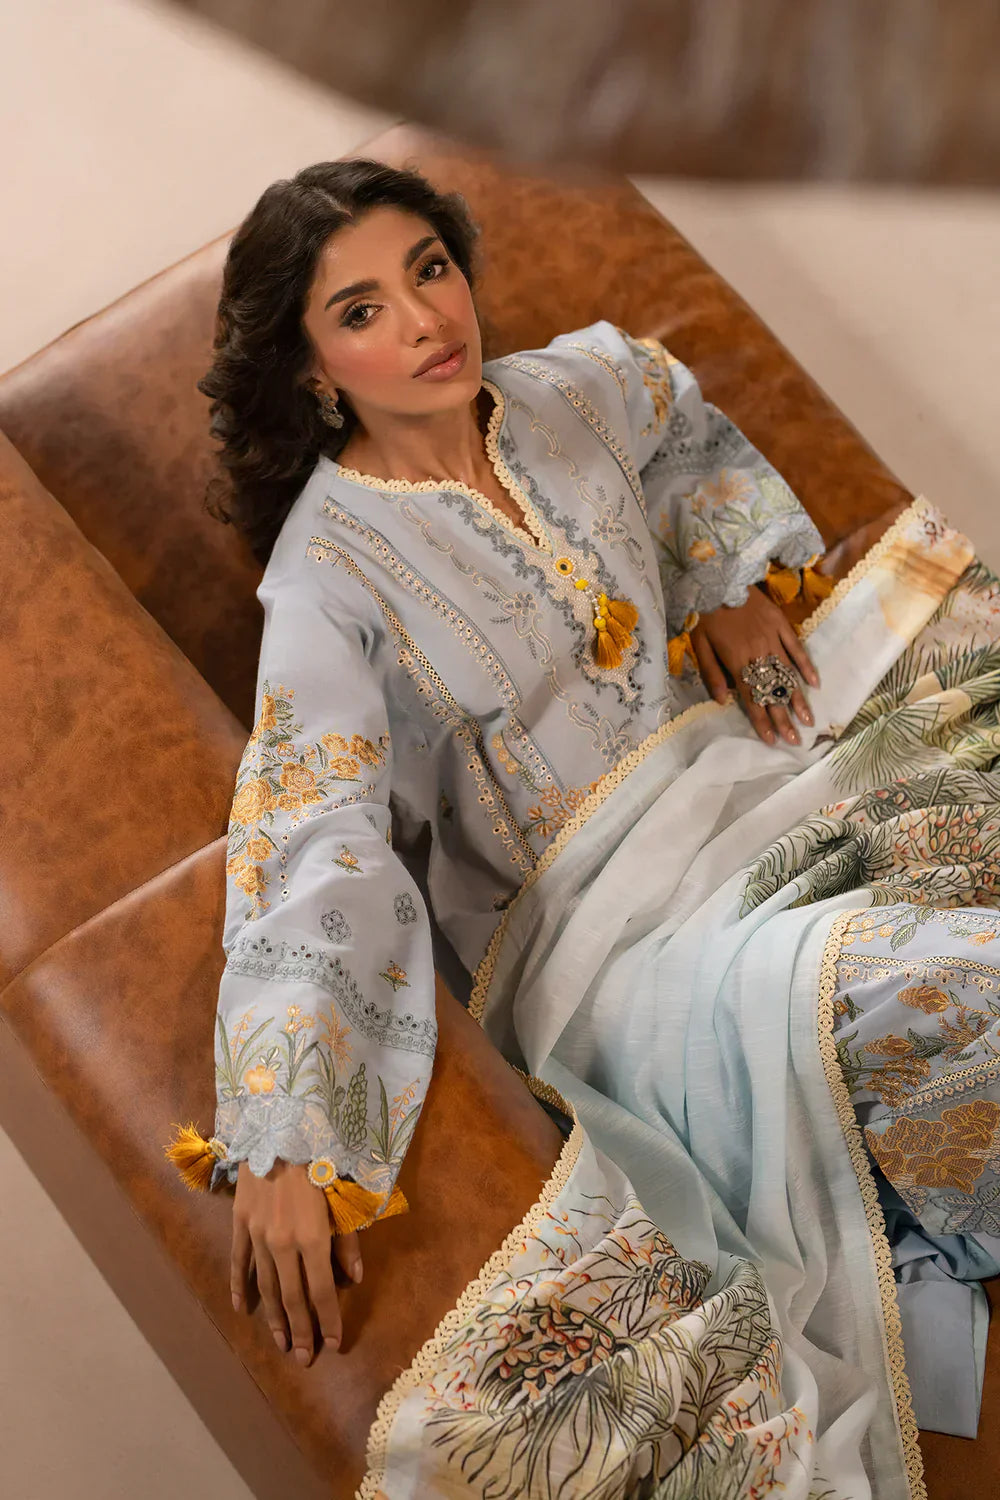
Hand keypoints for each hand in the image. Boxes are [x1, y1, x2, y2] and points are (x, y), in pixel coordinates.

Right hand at [230, 1159, 362, 1366]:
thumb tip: (355, 1279)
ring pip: (266, 1286)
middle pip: (292, 1297)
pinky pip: (239, 1262)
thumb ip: (348, 1240)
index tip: (333, 1344)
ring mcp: (257, 1235)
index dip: (329, 1320)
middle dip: (301, 1330)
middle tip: (304, 1359)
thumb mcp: (343, 1196)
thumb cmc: (319, 1157)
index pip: (322, 1290)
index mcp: (313, 1237)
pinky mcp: (240, 1222)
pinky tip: (243, 1310)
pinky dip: (240, 1287)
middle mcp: (283, 1243)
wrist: (279, 1125)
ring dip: (274, 1318)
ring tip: (282, 1343)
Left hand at [691, 585, 819, 746]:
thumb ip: (711, 674)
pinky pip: (796, 648)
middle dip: (783, 718)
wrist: (720, 578)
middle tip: (795, 741)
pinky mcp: (781, 624)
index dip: (762, 720)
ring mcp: (772, 638)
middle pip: (772, 692)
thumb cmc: (705, 614)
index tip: (771, 740)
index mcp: (736, 661)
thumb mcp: (699, 645)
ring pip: (787, 674)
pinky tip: (814, 683)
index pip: (752, 698)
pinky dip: (806, 666)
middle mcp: (757, 653)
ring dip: (797, 699)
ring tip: (807, 719)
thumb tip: (722, 701)